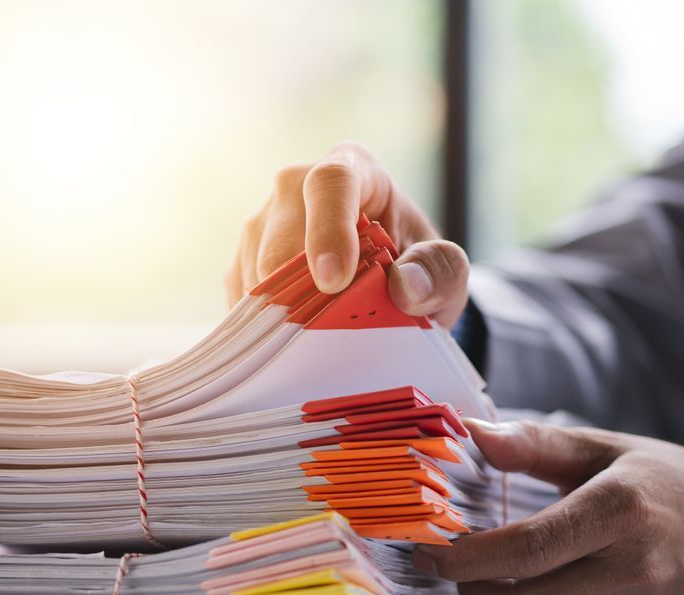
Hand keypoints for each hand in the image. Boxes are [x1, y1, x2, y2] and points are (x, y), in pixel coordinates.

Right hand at [225, 142, 471, 327]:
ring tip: (325, 336)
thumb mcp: (443, 266)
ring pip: (256, 274)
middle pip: (281, 239)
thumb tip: (407, 288)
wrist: (380, 274)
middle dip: (303, 292)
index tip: (334, 282)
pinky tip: (299, 338)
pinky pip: (244, 300)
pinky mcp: (241, 261)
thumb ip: (439, 271)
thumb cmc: (410, 260)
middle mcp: (294, 187)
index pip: (331, 183)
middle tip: (331, 335)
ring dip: (288, 315)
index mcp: (352, 169)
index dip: (329, 231)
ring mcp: (260, 223)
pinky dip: (269, 328)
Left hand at [414, 419, 683, 594]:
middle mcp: (629, 575)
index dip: (464, 557)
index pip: (525, 549)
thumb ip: (536, 444)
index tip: (429, 549)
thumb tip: (471, 432)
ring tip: (492, 576)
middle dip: (467, 592)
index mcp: (621, 512)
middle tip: (454, 566)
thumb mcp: (609, 450)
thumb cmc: (671, 487)